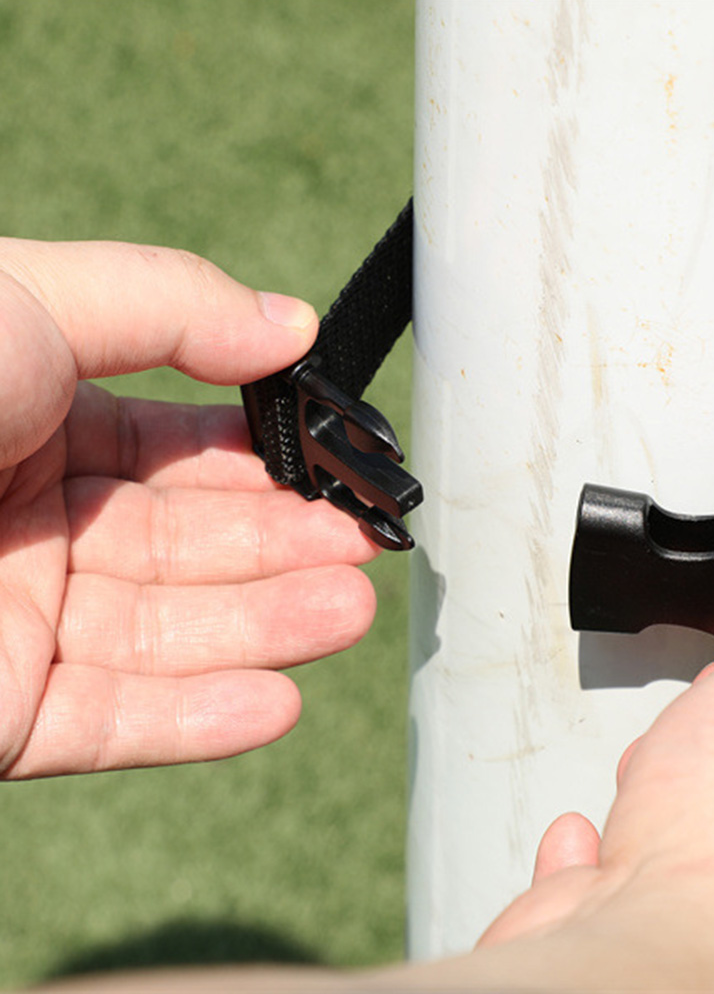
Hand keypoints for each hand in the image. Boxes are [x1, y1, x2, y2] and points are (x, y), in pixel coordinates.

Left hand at [0, 239, 377, 778]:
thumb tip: (293, 325)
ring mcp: (13, 623)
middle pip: (188, 545)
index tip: (343, 467)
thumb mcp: (36, 301)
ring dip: (267, 629)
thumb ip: (174, 307)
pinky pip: (110, 723)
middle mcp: (31, 522)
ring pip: (166, 635)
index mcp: (37, 419)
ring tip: (351, 612)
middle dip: (283, 546)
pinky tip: (279, 701)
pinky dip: (198, 720)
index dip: (269, 458)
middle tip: (366, 546)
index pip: (184, 448)